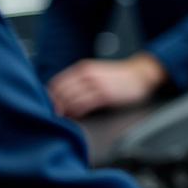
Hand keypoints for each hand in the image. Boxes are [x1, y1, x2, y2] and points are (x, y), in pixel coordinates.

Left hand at [47, 53, 167, 118]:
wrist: (139, 74)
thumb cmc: (118, 78)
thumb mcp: (96, 73)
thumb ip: (80, 82)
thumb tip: (63, 97)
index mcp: (83, 69)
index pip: (57, 83)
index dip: (50, 97)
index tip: (48, 107)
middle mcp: (87, 75)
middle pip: (61, 92)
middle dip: (55, 106)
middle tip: (53, 116)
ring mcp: (96, 84)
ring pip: (70, 99)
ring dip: (64, 110)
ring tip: (63, 118)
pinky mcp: (105, 95)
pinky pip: (83, 105)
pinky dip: (76, 112)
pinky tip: (76, 117)